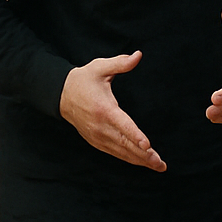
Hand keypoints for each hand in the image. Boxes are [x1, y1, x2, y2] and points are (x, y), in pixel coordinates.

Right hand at [59, 53, 164, 170]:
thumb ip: (120, 63)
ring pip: (122, 152)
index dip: (136, 135)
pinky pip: (115, 153)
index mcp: (104, 109)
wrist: (61, 95)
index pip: (123, 125)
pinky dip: (129, 158)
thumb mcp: (100, 67)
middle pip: (125, 144)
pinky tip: (142, 162)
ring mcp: (97, 136)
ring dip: (140, 160)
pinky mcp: (96, 141)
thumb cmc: (83, 80)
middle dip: (144, 155)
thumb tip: (138, 55)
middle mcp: (100, 126)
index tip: (148, 145)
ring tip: (158, 166)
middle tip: (160, 164)